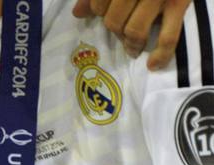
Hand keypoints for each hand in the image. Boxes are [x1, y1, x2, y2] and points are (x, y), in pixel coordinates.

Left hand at [72, 0, 190, 67]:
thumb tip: (78, 13)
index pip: (99, 5)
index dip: (99, 12)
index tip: (108, 12)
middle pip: (114, 21)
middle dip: (116, 29)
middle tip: (123, 30)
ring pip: (135, 31)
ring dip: (132, 44)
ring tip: (133, 48)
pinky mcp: (180, 4)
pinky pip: (168, 37)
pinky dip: (161, 54)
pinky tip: (153, 65)